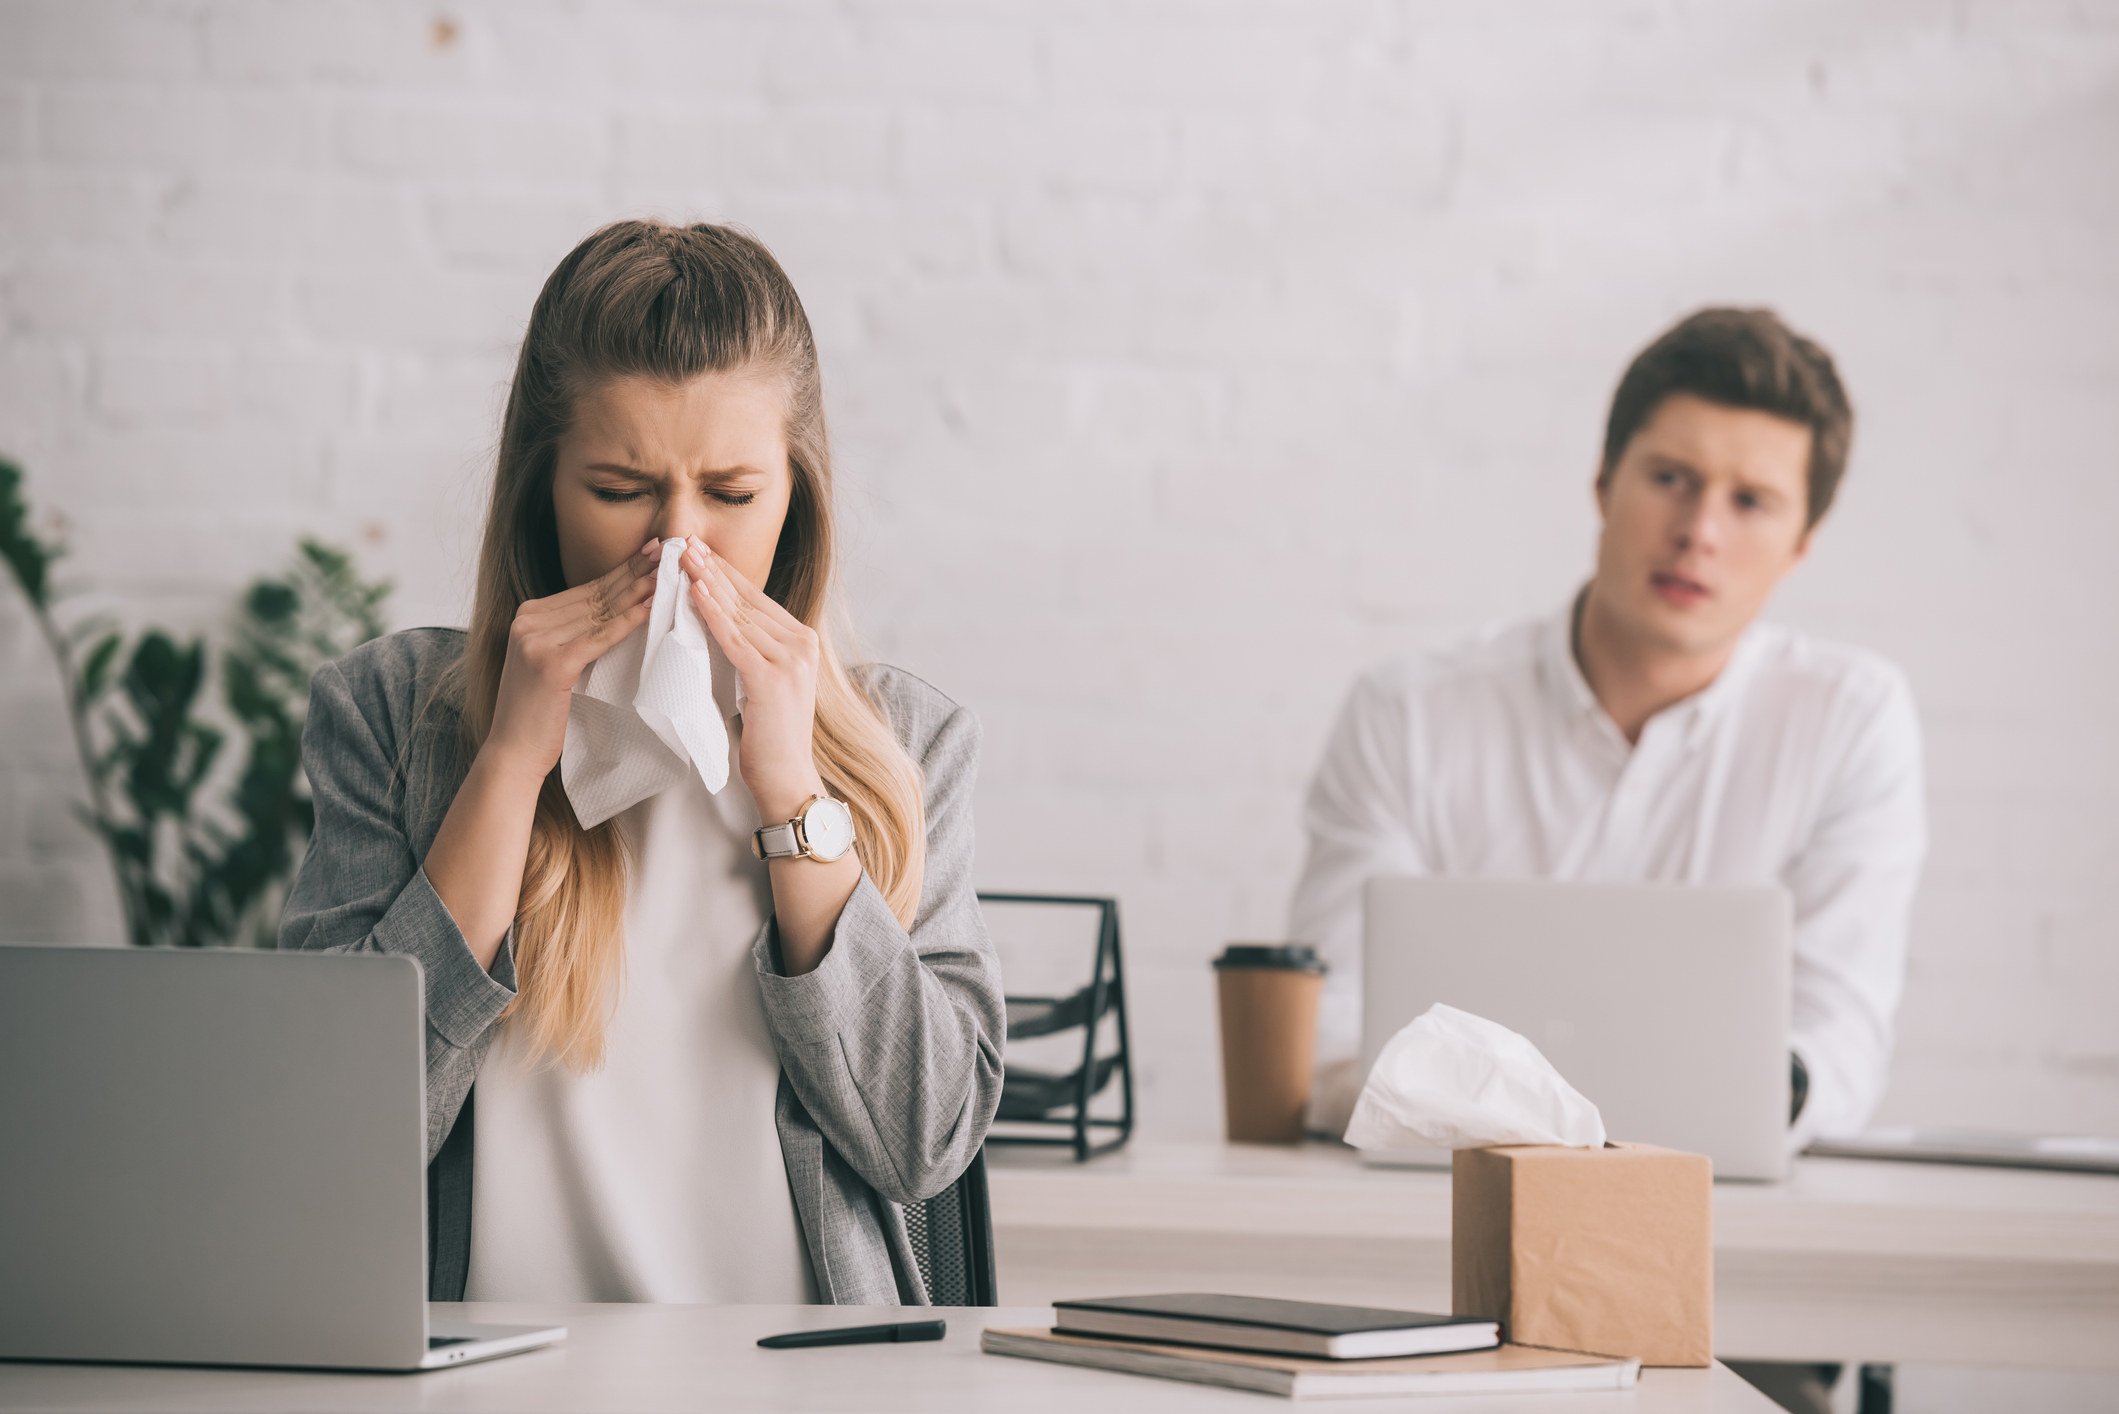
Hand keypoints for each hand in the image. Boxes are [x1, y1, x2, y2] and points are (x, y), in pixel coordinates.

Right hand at [484, 541, 658, 781]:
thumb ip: (574, 635)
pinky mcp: (552, 663)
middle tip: (666, 550)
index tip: (650, 552)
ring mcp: (536, 640)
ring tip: (667, 574)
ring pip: (600, 612)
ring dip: (637, 591)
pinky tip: (649, 608)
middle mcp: (528, 622)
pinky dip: (627, 622)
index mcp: (528, 616)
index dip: (621, 571)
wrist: (514, 752)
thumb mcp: (554, 662)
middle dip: (634, 571)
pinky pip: (599, 638)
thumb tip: (618, 611)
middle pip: (595, 595)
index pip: (586, 590)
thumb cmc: (540, 714)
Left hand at [682, 540, 823, 820]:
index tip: (700, 551)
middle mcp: (802, 645)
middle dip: (715, 569)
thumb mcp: (764, 684)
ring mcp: (790, 661)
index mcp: (802, 643)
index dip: (727, 574)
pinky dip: (712, 613)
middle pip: (748, 600)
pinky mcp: (771, 679)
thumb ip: (752, 652)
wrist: (786, 779)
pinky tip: (695, 592)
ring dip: (708, 583)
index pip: (757, 600)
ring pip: (740, 614)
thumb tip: (719, 624)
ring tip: (683, 559)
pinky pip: (734, 639)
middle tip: (685, 542)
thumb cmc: (769, 738)